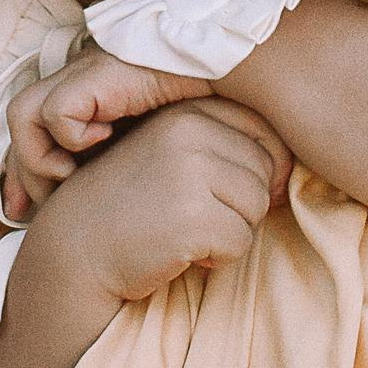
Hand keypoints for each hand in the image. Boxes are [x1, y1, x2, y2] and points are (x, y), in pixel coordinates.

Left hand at [5, 46, 209, 218]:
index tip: (24, 211)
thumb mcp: (176, 144)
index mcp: (94, 98)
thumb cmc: (217, 102)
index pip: (38, 133)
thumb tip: (156, 223)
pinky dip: (69, 135)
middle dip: (20, 174)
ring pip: (24, 115)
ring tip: (70, 177)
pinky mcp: (97, 74)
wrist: (237, 58)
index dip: (26, 173)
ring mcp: (86, 75)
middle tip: (27, 212)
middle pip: (22, 126)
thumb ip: (156, 168)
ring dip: (39, 157)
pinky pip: (58, 111)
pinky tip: (101, 144)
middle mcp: (82, 83)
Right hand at [38, 96, 292, 301]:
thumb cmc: (130, 205)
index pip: (262, 131)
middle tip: (189, 215)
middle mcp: (188, 129)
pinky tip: (177, 250)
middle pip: (265, 171)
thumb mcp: (172, 156)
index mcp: (185, 109)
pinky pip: (241, 242)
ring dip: (228, 231)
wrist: (76, 248)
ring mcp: (190, 170)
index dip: (256, 169)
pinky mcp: (193, 215)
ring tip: (182, 230)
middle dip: (238, 204)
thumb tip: (291, 172)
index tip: (218, 192)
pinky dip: (216, 257)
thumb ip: (223, 146)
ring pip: (257, 208)